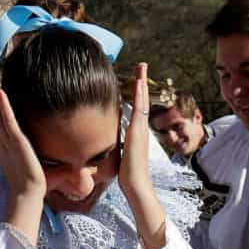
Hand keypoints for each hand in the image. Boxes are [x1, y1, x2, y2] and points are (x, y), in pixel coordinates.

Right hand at [0, 70, 46, 233]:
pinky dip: (4, 107)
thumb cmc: (27, 184)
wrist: (28, 195)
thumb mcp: (22, 162)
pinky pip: (8, 121)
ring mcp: (7, 141)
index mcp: (1, 145)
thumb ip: (20, 153)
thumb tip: (23, 148)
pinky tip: (1, 93)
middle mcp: (1, 140)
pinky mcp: (17, 142)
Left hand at [119, 63, 165, 248]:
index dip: (136, 93)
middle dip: (141, 82)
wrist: (135, 184)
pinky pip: (140, 108)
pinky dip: (140, 95)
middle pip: (142, 99)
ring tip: (142, 66)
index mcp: (135, 132)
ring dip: (142, 82)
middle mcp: (140, 127)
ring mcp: (141, 128)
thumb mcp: (119, 155)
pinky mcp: (138, 131)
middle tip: (142, 65)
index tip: (135, 81)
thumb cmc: (127, 174)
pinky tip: (138, 82)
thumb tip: (106, 143)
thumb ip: (115, 146)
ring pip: (142, 99)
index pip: (136, 108)